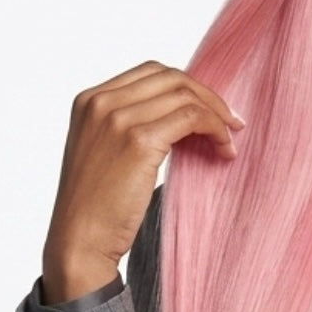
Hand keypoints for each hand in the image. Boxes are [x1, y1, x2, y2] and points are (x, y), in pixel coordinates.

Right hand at [40, 61, 243, 302]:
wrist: (79, 238)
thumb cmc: (97, 204)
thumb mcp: (105, 150)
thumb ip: (130, 125)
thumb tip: (181, 116)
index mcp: (90, 99)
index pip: (151, 73)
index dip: (188, 88)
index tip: (210, 109)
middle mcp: (101, 102)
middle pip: (171, 78)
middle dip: (208, 97)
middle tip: (231, 123)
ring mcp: (118, 118)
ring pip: (185, 96)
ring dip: (217, 115)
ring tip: (229, 141)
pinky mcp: (138, 141)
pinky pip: (192, 117)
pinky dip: (215, 129)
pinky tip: (224, 150)